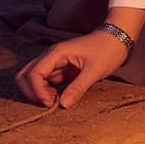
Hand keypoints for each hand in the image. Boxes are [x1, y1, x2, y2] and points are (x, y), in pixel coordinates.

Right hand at [15, 30, 129, 109]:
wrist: (118, 38)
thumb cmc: (108, 49)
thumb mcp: (96, 70)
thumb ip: (78, 87)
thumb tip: (63, 105)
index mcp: (57, 53)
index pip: (33, 74)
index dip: (37, 91)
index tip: (51, 103)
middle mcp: (51, 56)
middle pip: (26, 75)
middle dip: (32, 92)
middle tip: (49, 104)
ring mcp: (55, 62)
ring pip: (34, 79)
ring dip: (39, 92)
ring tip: (56, 101)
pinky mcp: (61, 69)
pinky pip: (46, 81)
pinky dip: (47, 91)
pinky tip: (61, 97)